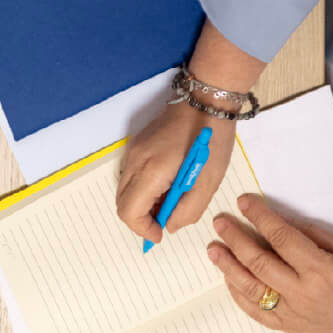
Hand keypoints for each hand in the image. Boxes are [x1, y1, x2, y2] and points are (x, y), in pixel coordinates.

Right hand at [116, 104, 237, 243]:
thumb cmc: (211, 139)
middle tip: (164, 220)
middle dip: (140, 220)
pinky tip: (164, 186)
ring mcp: (133, 152)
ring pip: (124, 192)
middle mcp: (135, 162)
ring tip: (167, 202)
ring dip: (141, 205)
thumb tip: (169, 225)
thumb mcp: (209, 182)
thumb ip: (188, 211)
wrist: (205, 99)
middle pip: (122, 204)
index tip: (160, 233)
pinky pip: (130, 177)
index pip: (129, 212)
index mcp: (152, 171)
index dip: (143, 229)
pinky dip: (142, 190)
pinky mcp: (137, 146)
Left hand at [208, 195, 332, 332]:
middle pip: (259, 262)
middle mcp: (302, 292)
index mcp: (320, 269)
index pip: (282, 238)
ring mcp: (291, 313)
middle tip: (220, 223)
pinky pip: (255, 311)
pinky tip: (228, 278)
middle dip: (236, 239)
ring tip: (214, 250)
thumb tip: (283, 223)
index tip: (244, 203)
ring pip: (250, 288)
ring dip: (228, 267)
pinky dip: (238, 294)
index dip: (260, 218)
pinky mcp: (286, 327)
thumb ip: (315, 237)